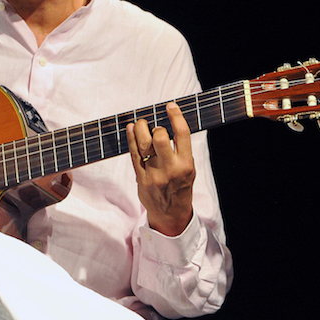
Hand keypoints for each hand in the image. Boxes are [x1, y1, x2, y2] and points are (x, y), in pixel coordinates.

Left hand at [127, 101, 194, 236]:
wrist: (171, 213)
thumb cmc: (180, 187)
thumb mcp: (189, 169)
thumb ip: (181, 150)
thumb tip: (169, 124)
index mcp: (186, 165)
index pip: (182, 134)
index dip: (176, 116)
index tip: (170, 106)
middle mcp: (170, 169)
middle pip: (160, 138)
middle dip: (155, 126)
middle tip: (152, 125)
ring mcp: (154, 175)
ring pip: (143, 145)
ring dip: (140, 129)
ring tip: (140, 124)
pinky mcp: (141, 179)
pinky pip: (133, 155)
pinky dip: (131, 139)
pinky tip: (131, 130)